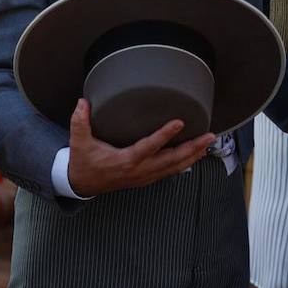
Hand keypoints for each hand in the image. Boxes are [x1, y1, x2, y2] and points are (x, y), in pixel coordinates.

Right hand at [67, 98, 214, 196]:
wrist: (82, 185)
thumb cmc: (84, 163)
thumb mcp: (79, 142)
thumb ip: (80, 121)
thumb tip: (83, 102)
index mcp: (126, 161)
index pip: (149, 146)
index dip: (165, 135)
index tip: (179, 122)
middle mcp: (139, 171)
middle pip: (171, 160)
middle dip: (192, 148)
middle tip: (209, 136)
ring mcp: (144, 177)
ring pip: (174, 168)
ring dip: (193, 156)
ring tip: (208, 144)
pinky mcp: (146, 179)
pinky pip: (169, 172)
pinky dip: (184, 164)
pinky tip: (194, 156)